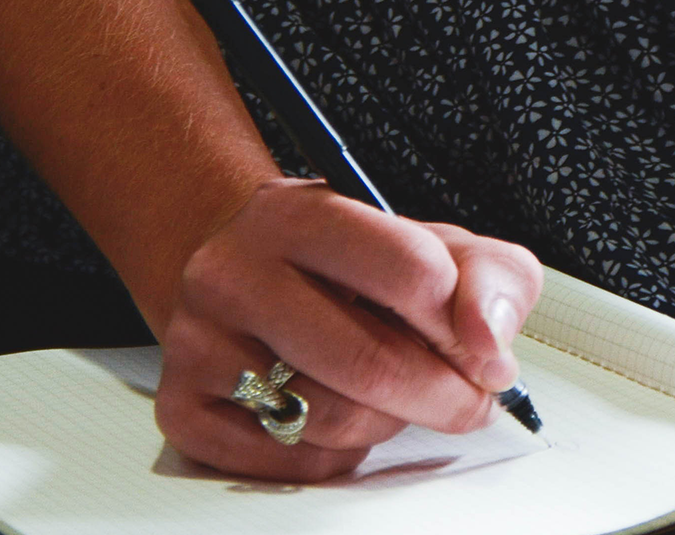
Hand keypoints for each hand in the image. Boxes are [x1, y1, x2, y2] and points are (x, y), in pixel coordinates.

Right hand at [155, 178, 542, 481]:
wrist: (240, 268)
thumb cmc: (348, 262)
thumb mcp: (428, 241)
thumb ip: (487, 275)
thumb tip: (490, 340)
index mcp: (300, 213)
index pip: (410, 270)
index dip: (463, 322)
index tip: (479, 345)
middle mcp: (235, 272)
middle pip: (372, 362)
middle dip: (444, 394)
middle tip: (471, 399)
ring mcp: (200, 343)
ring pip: (334, 419)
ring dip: (391, 421)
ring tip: (396, 394)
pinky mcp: (184, 409)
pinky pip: (294, 462)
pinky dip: (341, 452)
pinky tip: (343, 412)